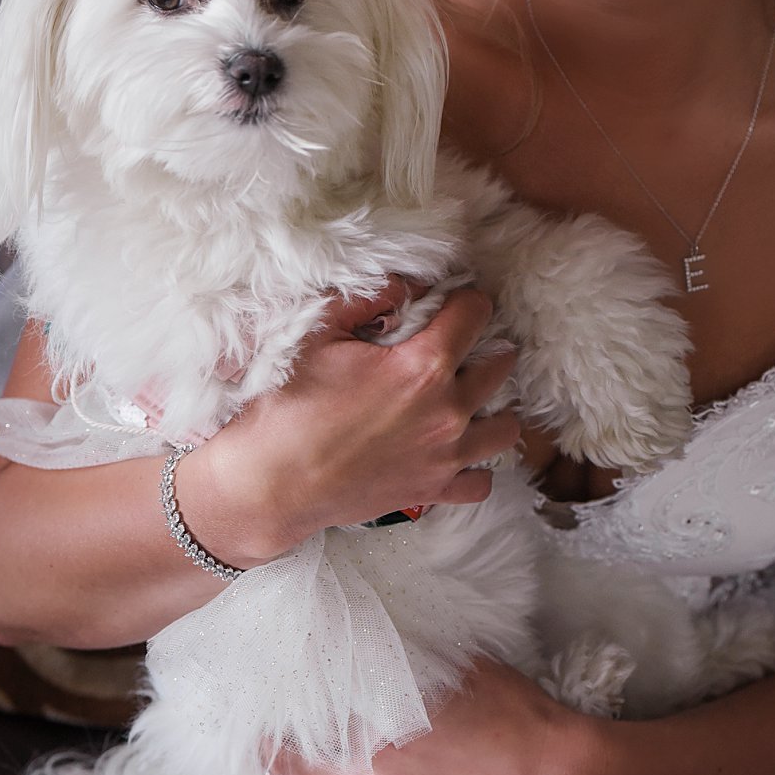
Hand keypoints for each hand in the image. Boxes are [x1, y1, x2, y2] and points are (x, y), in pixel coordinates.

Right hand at [185, 283, 519, 567]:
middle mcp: (448, 412)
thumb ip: (368, 298)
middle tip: (458, 344)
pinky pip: (480, 482)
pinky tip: (453, 450)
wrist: (268, 483)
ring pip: (505, 428)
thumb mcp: (319, 331)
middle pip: (500, 366)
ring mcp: (445, 457)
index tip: (451, 301)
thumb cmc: (288, 404)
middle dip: (485, 346)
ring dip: (494, 408)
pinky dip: (474, 466)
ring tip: (469, 398)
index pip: (475, 313)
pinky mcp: (432, 491)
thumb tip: (403, 283)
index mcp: (424, 367)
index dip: (464, 298)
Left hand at [268, 660, 593, 774]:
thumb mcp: (454, 666)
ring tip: (279, 774)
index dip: (276, 717)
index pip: (303, 730)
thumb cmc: (511, 715)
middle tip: (260, 738)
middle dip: (272, 756)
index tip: (264, 702)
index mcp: (380, 740)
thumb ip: (404, 656)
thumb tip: (372, 633)